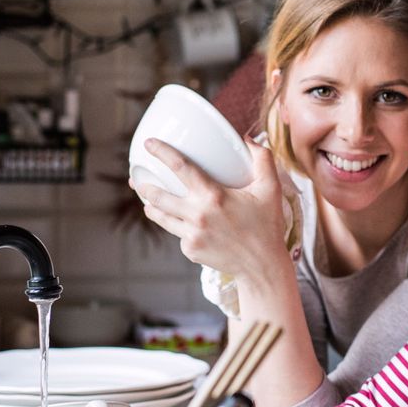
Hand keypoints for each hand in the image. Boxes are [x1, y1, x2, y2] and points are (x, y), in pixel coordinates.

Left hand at [130, 138, 289, 282]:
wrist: (262, 266)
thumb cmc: (267, 225)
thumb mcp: (270, 189)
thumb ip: (262, 159)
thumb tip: (247, 140)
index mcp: (214, 196)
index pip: (180, 167)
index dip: (162, 153)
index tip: (149, 144)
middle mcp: (198, 215)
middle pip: (159, 196)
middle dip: (144, 186)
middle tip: (137, 179)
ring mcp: (191, 235)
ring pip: (161, 217)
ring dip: (151, 207)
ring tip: (147, 202)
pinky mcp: (190, 250)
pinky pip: (178, 234)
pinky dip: (179, 227)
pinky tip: (185, 225)